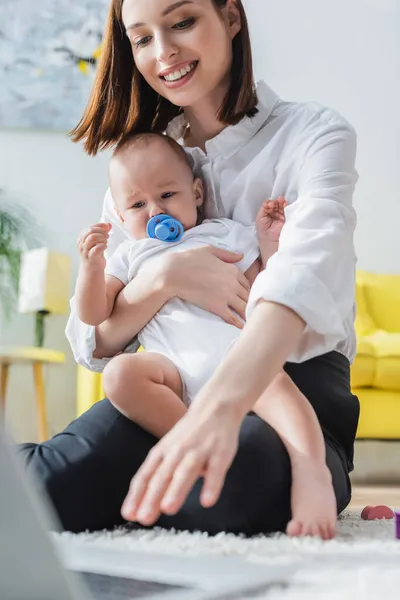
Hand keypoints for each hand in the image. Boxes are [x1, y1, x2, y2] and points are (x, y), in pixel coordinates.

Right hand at [77, 222, 110, 269]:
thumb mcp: (97, 242)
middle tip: (107, 236)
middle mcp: (81, 244)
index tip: (107, 226)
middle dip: (101, 231)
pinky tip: (105, 247)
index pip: (89, 227)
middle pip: (90, 231)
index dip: (100, 226)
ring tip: (105, 242)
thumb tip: (108, 224)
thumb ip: (102, 233)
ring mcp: (85, 251)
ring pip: (92, 238)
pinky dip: (103, 245)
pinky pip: (96, 248)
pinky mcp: (90, 257)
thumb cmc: (94, 255)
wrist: (92, 270)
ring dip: (102, 238)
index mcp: (81, 238)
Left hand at [121, 401, 241, 525]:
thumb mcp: (168, 449)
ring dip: (176, 490)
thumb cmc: (188, 434)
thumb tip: (141, 503)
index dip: (136, 495)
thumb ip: (158, 473)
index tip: (128, 515)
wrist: (216, 405)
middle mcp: (177, 451)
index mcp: (162, 451)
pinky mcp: (221, 452)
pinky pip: (216, 470)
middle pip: (163, 475)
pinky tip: (207, 501)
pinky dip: (211, 485)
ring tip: (168, 509)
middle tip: (144, 519)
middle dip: (152, 497)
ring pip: (186, 471)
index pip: (146, 475)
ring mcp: (199, 450)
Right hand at [160, 246, 249, 328]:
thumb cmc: (189, 259)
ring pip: (243, 307)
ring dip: (247, 314)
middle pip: (247, 296)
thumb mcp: (210, 250)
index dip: (247, 291)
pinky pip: (232, 318)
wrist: (173, 273)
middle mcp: (232, 283)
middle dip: (249, 303)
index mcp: (232, 270)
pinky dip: (239, 323)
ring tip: (251, 321)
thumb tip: (241, 256)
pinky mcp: (217, 306)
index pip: (246, 283)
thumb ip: (227, 254)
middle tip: (251, 310)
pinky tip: (243, 328)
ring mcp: (226, 295)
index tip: (245, 297)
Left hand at [256, 196, 287, 242]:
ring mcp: (281, 215)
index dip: (269, 203)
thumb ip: (263, 208)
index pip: (269, 204)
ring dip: (281, 202)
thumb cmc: (263, 231)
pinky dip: (286, 205)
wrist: (271, 239)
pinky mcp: (287, 217)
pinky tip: (284, 204)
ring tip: (280, 201)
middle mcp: (274, 213)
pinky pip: (287, 209)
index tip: (268, 205)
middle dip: (275, 202)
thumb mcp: (260, 217)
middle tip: (273, 204)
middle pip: (276, 204)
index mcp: (267, 213)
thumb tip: (268, 202)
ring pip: (282, 205)